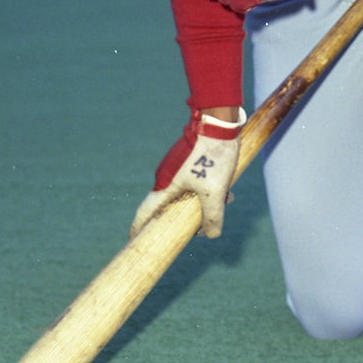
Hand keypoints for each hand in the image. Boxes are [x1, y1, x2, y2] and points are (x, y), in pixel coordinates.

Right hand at [130, 107, 245, 238]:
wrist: (220, 122)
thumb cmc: (213, 156)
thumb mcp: (215, 192)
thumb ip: (212, 217)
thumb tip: (211, 235)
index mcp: (164, 185)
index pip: (145, 212)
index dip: (138, 228)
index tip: (133, 240)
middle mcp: (166, 177)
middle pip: (171, 207)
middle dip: (189, 217)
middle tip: (204, 225)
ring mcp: (177, 167)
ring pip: (188, 194)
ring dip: (205, 201)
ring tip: (227, 198)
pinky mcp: (189, 160)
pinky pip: (196, 182)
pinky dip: (208, 189)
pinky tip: (228, 188)